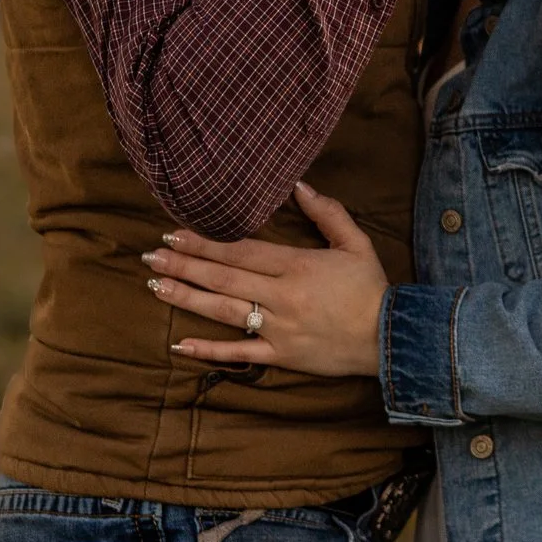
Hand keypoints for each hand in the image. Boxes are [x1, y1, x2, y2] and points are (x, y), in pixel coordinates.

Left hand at [144, 184, 389, 376]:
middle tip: (152, 254)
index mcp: (297, 266)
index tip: (175, 232)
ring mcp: (278, 329)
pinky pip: (239, 353)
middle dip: (185, 264)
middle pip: (223, 278)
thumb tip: (299, 185)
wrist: (389, 337)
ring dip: (186, 297)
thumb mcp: (356, 243)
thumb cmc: (371, 288)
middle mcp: (281, 296)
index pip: (241, 251)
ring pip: (223, 311)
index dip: (205, 242)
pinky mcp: (280, 355)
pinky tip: (180, 344)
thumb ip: (328, 213)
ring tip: (156, 285)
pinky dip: (208, 351)